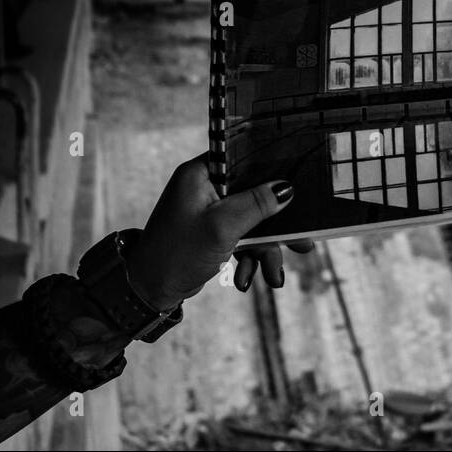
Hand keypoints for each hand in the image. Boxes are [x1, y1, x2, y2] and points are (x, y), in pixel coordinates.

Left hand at [123, 153, 306, 311]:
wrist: (148, 292)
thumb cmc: (176, 254)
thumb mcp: (222, 227)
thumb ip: (257, 204)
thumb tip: (286, 188)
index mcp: (201, 174)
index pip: (245, 159)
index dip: (272, 171)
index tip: (297, 186)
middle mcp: (206, 188)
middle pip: (256, 196)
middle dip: (277, 228)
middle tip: (302, 244)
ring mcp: (210, 211)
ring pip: (253, 222)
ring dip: (265, 250)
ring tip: (274, 276)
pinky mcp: (214, 232)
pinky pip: (243, 238)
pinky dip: (249, 258)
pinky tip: (247, 279)